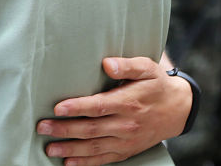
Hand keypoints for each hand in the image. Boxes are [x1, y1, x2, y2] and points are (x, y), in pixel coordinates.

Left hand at [37, 57, 191, 165]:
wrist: (177, 110)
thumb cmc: (158, 85)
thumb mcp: (148, 68)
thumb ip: (127, 65)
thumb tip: (107, 64)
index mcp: (128, 102)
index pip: (98, 106)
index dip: (77, 107)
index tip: (57, 108)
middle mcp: (125, 124)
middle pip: (90, 129)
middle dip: (64, 130)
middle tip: (42, 128)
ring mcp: (125, 140)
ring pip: (93, 147)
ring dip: (70, 149)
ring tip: (49, 148)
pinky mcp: (126, 151)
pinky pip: (103, 160)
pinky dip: (85, 163)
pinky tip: (68, 162)